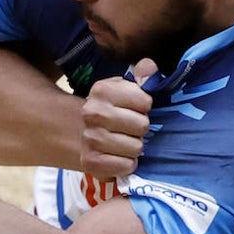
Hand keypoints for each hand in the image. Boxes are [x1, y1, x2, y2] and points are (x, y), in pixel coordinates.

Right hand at [79, 58, 155, 179]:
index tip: (136, 108)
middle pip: (142, 126)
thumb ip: (143, 76)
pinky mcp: (90, 163)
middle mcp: (92, 113)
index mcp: (102, 90)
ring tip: (124, 142)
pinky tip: (118, 156)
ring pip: (136, 148)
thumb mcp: (127, 88)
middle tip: (130, 128)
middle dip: (140, 129)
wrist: (83, 133)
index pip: (145, 102)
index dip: (144, 107)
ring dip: (134, 147)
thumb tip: (150, 67)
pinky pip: (126, 166)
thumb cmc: (114, 109)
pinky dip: (126, 164)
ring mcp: (90, 138)